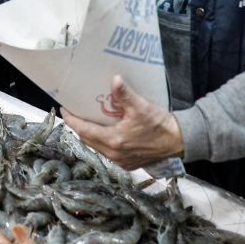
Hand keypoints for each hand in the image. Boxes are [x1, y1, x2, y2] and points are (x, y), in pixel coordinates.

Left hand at [59, 75, 183, 169]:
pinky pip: (108, 153)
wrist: (180, 141)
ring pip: (97, 147)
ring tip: (88, 120)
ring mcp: (121, 161)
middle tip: (75, 113)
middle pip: (87, 139)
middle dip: (79, 126)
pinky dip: (102, 142)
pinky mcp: (128, 163)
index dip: (71, 120)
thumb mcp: (142, 107)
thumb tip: (114, 80)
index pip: (83, 130)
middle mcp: (115, 154)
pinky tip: (106, 132)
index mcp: (114, 141)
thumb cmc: (162, 126)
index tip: (64, 110)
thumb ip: (125, 94)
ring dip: (90, 134)